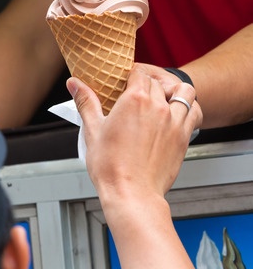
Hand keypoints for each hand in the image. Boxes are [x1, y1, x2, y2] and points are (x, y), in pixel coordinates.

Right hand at [67, 66, 201, 198]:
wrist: (132, 194)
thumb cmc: (111, 167)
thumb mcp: (92, 130)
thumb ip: (85, 102)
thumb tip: (74, 84)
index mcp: (134, 100)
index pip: (139, 73)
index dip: (131, 76)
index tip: (126, 83)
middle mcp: (157, 106)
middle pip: (157, 82)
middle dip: (147, 84)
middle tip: (136, 97)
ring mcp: (173, 121)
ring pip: (184, 92)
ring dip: (175, 91)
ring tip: (164, 99)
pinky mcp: (183, 137)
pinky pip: (195, 112)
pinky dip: (189, 108)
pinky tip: (178, 114)